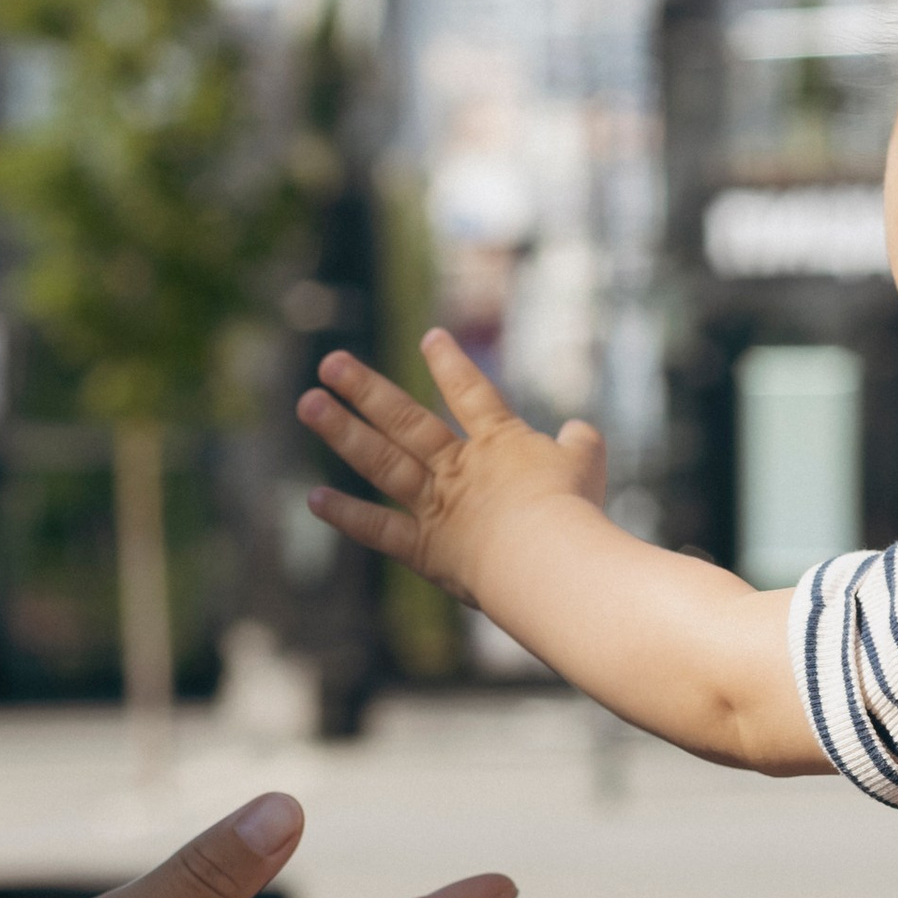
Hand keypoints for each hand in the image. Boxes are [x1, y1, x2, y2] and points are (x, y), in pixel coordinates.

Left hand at [297, 331, 605, 606]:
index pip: (472, 392)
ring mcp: (438, 505)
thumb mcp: (588, 464)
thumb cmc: (574, 510)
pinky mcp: (427, 549)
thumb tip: (577, 430)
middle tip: (330, 362)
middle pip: (406, 419)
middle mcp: (459, 467)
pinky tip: (314, 497)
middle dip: (366, 388)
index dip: (450, 363)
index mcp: (500, 443)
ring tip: (308, 403)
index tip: (428, 337)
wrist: (548, 559)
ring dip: (343, 431)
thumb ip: (580, 442)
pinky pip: (380, 530)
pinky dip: (348, 516)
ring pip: (383, 461)